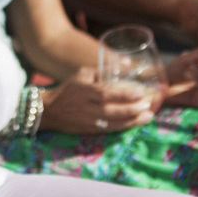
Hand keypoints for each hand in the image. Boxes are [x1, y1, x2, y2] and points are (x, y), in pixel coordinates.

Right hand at [39, 67, 155, 133]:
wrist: (48, 109)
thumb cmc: (67, 89)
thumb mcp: (81, 75)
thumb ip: (99, 72)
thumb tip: (120, 67)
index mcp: (85, 91)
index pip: (106, 93)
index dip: (123, 94)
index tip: (140, 93)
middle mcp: (87, 107)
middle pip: (112, 110)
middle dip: (132, 109)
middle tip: (149, 106)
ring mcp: (88, 120)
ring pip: (112, 122)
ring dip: (132, 121)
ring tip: (148, 117)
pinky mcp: (89, 130)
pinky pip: (108, 130)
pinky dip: (122, 128)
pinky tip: (134, 124)